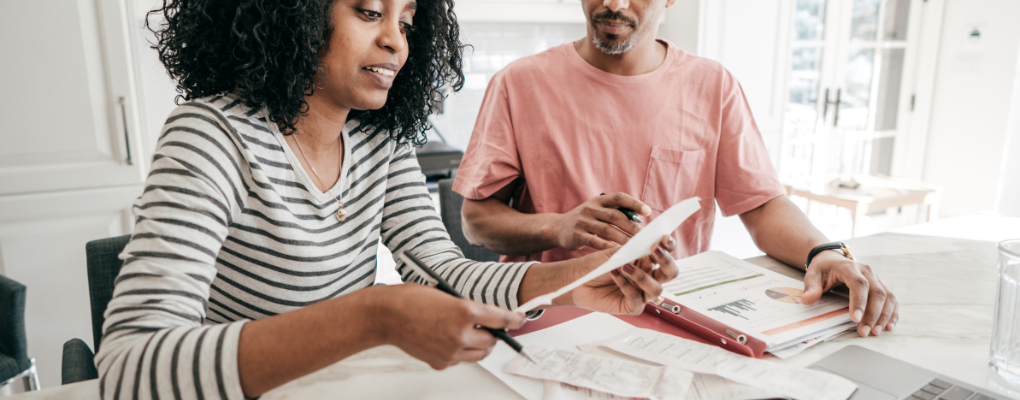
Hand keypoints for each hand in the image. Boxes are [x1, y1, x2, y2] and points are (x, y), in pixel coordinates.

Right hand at [377, 284, 525, 368]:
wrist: (386, 316)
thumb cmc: (411, 299)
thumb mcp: (447, 294)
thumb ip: (468, 307)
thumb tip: (485, 316)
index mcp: (465, 310)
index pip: (502, 319)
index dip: (514, 319)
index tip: (520, 319)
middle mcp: (461, 334)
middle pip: (493, 340)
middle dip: (493, 333)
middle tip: (487, 325)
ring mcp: (451, 352)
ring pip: (479, 353)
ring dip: (478, 343)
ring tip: (466, 332)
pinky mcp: (441, 363)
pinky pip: (460, 360)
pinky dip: (460, 352)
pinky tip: (447, 339)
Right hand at [546, 192, 650, 250]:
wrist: (557, 228)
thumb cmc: (585, 220)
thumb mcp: (597, 211)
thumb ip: (615, 212)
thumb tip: (640, 220)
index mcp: (598, 201)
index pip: (619, 198)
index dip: (634, 203)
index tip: (648, 212)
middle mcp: (590, 209)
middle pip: (615, 216)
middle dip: (632, 226)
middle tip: (645, 236)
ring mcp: (583, 222)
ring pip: (607, 230)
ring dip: (623, 239)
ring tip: (635, 247)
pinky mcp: (577, 236)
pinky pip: (595, 242)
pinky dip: (608, 247)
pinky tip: (619, 253)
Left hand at [562, 235, 678, 314]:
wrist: (577, 278)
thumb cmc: (597, 264)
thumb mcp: (615, 252)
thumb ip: (633, 249)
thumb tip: (650, 242)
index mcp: (647, 262)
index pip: (666, 255)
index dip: (669, 247)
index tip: (664, 237)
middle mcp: (648, 278)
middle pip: (670, 273)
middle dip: (666, 261)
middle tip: (655, 249)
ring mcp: (641, 294)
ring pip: (656, 289)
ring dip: (641, 276)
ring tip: (624, 266)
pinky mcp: (631, 307)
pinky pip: (636, 298)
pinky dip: (625, 284)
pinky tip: (614, 273)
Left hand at [801, 251, 898, 336]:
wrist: (832, 260)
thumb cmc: (822, 269)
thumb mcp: (812, 275)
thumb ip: (811, 288)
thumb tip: (807, 301)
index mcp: (849, 267)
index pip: (859, 284)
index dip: (859, 301)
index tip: (855, 319)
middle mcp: (867, 271)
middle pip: (877, 292)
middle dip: (872, 314)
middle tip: (864, 332)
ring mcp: (876, 278)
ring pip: (887, 296)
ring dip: (884, 316)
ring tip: (875, 332)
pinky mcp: (881, 286)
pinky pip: (892, 299)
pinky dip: (892, 313)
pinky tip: (888, 326)